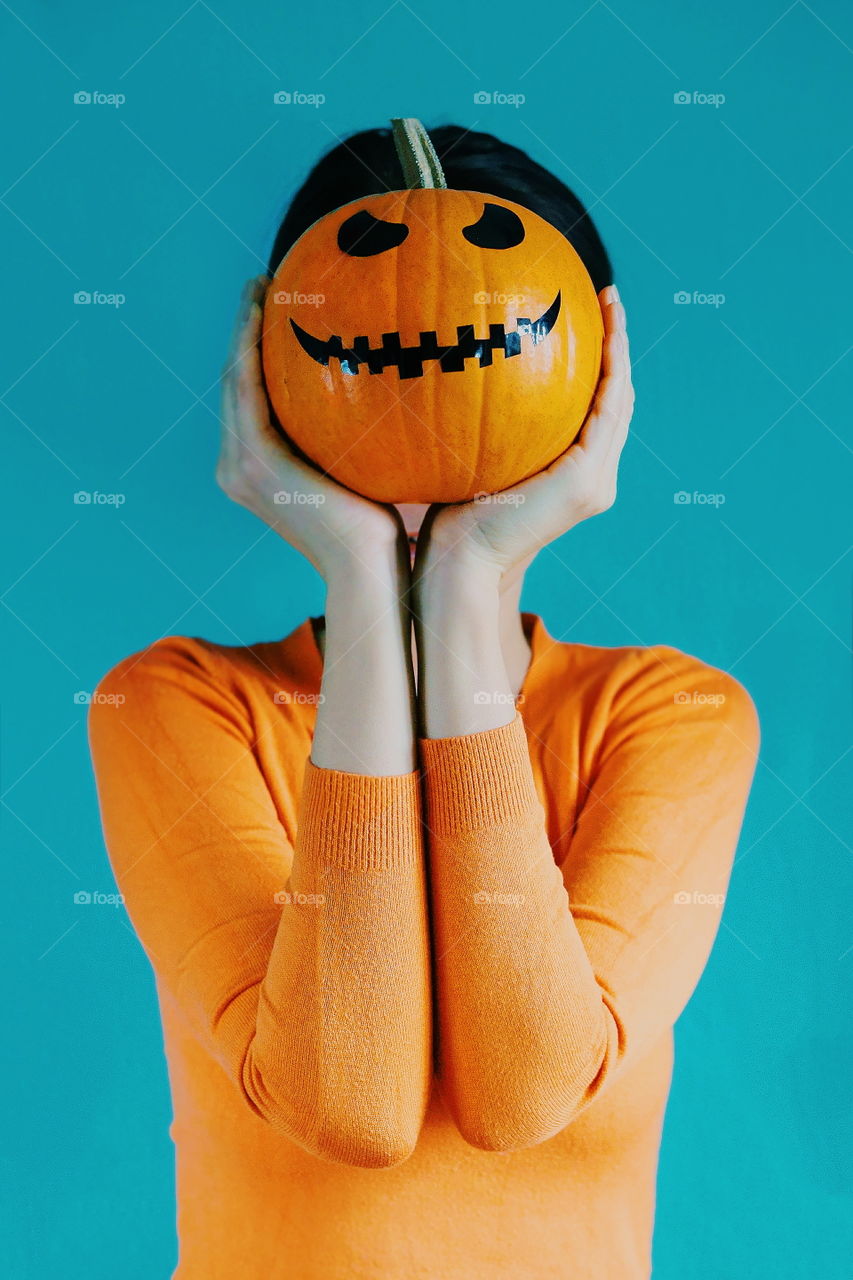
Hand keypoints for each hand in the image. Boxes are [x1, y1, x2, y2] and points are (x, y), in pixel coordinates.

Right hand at [217, 275, 406, 580]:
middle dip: (243, 330)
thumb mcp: (364, 472)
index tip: (277, 310)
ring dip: (242, 329)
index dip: (255, 351)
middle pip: (234, 384)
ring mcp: (239, 467)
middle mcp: (238, 468)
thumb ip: (357, 437)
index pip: (250, 400)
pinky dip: (249, 348)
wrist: (370, 571)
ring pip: (233, 379)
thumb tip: (392, 391)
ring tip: (260, 286)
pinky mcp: (252, 462)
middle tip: (263, 285)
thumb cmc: (383, 534)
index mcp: (258, 471)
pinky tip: (266, 311)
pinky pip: (245, 390)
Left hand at [413, 285, 633, 583]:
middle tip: (608, 295)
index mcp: (573, 479)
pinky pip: (607, 409)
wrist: (458, 564)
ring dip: (620, 347)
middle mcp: (594, 481)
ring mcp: (595, 483)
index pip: (596, 413)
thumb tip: (454, 373)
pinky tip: (600, 329)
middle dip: (618, 345)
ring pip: (620, 400)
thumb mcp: (473, 461)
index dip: (600, 365)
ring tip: (611, 299)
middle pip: (618, 401)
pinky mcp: (585, 481)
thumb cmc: (449, 519)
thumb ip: (483, 428)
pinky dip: (609, 367)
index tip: (587, 317)